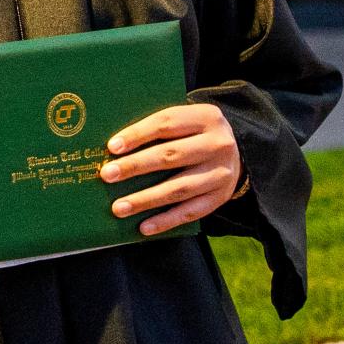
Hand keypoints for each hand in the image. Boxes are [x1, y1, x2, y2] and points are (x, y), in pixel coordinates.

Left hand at [100, 102, 241, 236]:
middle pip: (171, 155)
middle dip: (135, 166)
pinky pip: (190, 212)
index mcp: (205, 117)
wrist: (235, 152)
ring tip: (118, 207)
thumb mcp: (184, 121)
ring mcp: (221, 173)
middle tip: (107, 175)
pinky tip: (143, 227)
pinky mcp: (221, 197)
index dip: (138, 134)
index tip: (112, 147)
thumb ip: (156, 127)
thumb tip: (112, 147)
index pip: (166, 123)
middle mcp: (217, 144)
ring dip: (145, 199)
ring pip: (179, 188)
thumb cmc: (192, 134)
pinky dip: (165, 220)